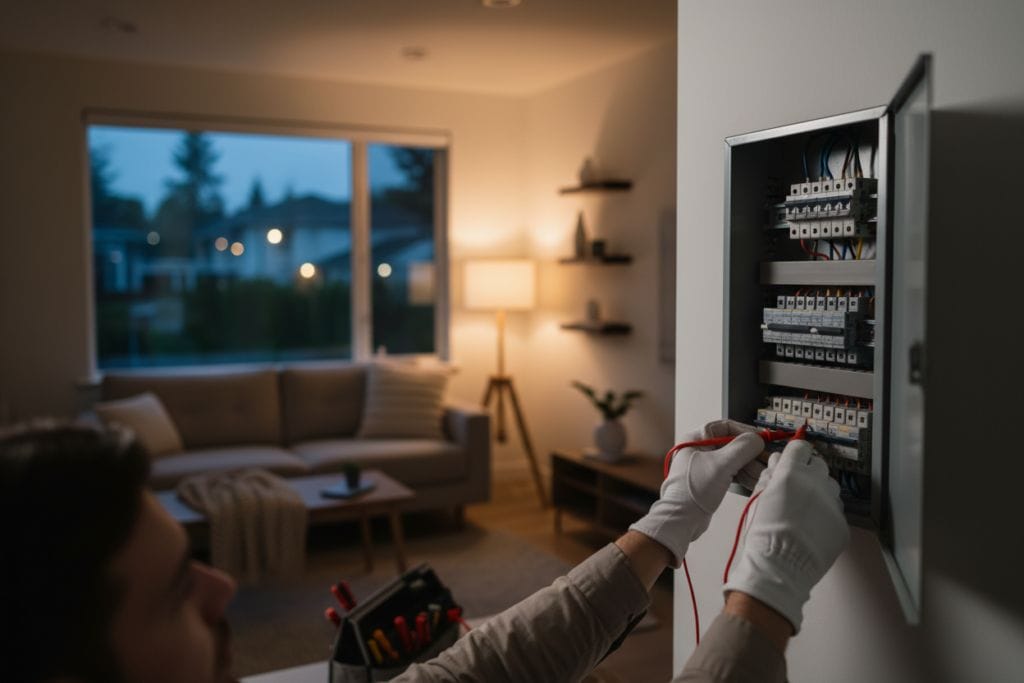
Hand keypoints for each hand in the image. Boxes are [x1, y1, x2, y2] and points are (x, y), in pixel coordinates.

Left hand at [629, 420, 763, 566]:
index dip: (746, 431)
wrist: (682, 519)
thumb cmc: (692, 491)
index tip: (762, 437)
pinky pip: (732, 473)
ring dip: (750, 466)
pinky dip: (744, 476)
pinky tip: (756, 480)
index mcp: (696, 440)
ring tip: (764, 472)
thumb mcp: (720, 465)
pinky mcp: (712, 480)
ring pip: (734, 460)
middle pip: (733, 445)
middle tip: (767, 458)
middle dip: (751, 453)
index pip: (726, 427)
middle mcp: (700, 450)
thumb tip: (757, 439)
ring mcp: (706, 466)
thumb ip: (741, 449)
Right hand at [723, 439, 849, 632]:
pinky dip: (825, 516)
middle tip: (796, 486)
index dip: (795, 453)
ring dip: (819, 492)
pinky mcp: (841, 524)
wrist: (780, 566)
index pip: (801, 447)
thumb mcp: (758, 498)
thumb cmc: (763, 534)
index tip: (793, 458)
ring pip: (830, 488)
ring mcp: (832, 504)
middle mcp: (816, 483)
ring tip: (804, 510)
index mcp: (792, 473)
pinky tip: (811, 528)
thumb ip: (769, 476)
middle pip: (819, 465)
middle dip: (808, 471)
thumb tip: (776, 463)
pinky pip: (835, 512)